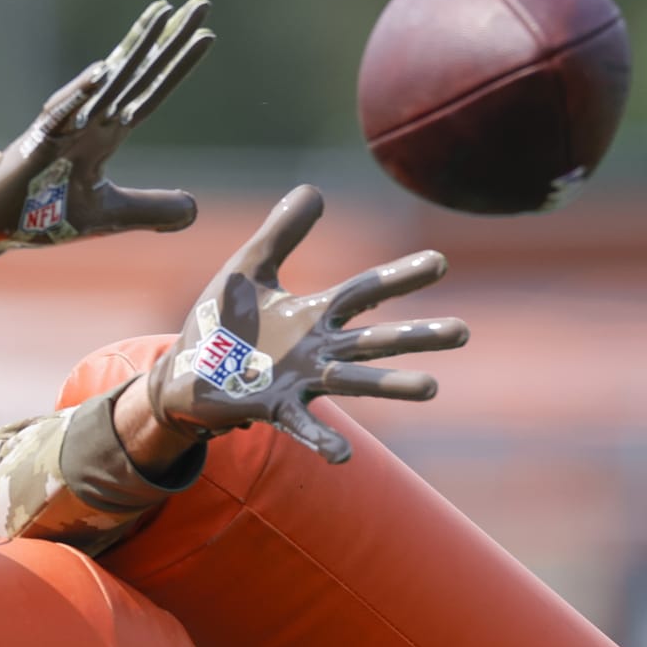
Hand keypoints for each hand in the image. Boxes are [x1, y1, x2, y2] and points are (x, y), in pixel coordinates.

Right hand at [0, 0, 213, 269]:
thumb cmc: (43, 215)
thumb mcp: (109, 215)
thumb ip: (151, 209)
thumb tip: (194, 211)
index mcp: (104, 135)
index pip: (149, 93)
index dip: (178, 65)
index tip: (206, 34)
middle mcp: (88, 121)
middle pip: (136, 73)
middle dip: (168, 38)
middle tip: (202, 2)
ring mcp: (63, 128)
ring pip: (105, 81)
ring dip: (134, 47)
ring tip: (165, 11)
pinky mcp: (36, 144)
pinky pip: (59, 114)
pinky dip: (80, 93)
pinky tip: (104, 70)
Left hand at [143, 184, 468, 463]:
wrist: (183, 372)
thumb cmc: (222, 324)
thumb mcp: (247, 268)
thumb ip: (280, 232)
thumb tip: (314, 190)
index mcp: (313, 316)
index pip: (364, 291)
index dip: (399, 277)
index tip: (440, 262)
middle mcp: (317, 352)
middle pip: (373, 340)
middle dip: (416, 336)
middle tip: (463, 331)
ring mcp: (299, 383)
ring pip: (353, 382)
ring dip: (390, 386)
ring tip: (431, 388)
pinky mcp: (273, 408)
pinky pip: (303, 426)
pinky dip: (323, 440)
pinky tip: (342, 456)